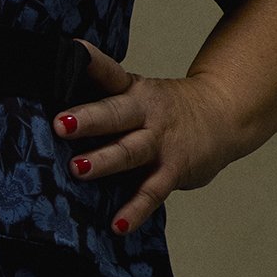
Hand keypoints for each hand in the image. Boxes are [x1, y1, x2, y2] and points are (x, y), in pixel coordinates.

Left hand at [49, 46, 250, 232]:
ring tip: (78, 169)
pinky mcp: (174, 169)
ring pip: (130, 152)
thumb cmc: (168, 110)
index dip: (90, 61)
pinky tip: (117, 226)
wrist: (225, 115)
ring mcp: (161, 142)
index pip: (109, 72)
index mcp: (132, 90)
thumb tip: (51, 120)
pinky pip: (152, 192)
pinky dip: (135, 211)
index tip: (71, 50)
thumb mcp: (138, 96)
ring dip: (104, 160)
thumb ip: (104, 104)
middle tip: (60, 125)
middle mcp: (146, 113)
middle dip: (88, 119)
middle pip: (115, 114)